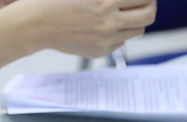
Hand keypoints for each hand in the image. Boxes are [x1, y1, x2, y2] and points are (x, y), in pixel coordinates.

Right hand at [18, 0, 156, 57]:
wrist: (36, 24)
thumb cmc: (56, 0)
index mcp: (105, 0)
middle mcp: (108, 21)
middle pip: (148, 16)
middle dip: (150, 6)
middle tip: (145, 1)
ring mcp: (105, 39)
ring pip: (137, 31)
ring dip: (136, 20)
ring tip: (126, 12)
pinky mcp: (100, 51)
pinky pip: (121, 42)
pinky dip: (120, 32)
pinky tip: (107, 25)